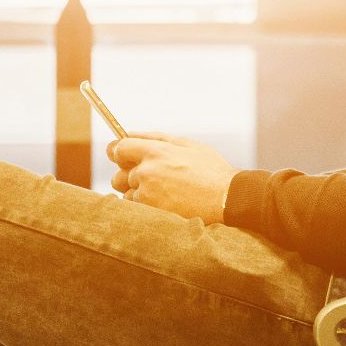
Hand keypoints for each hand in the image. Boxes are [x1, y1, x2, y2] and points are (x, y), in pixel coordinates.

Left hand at [107, 131, 237, 222]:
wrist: (227, 199)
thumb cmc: (210, 170)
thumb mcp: (187, 144)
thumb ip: (155, 137)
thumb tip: (128, 132)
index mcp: (155, 151)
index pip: (118, 148)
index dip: (118, 152)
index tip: (122, 156)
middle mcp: (147, 172)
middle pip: (118, 174)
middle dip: (129, 176)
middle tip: (151, 178)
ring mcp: (147, 195)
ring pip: (127, 194)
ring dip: (137, 193)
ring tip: (163, 192)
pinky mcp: (150, 213)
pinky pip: (136, 208)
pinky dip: (145, 206)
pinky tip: (165, 203)